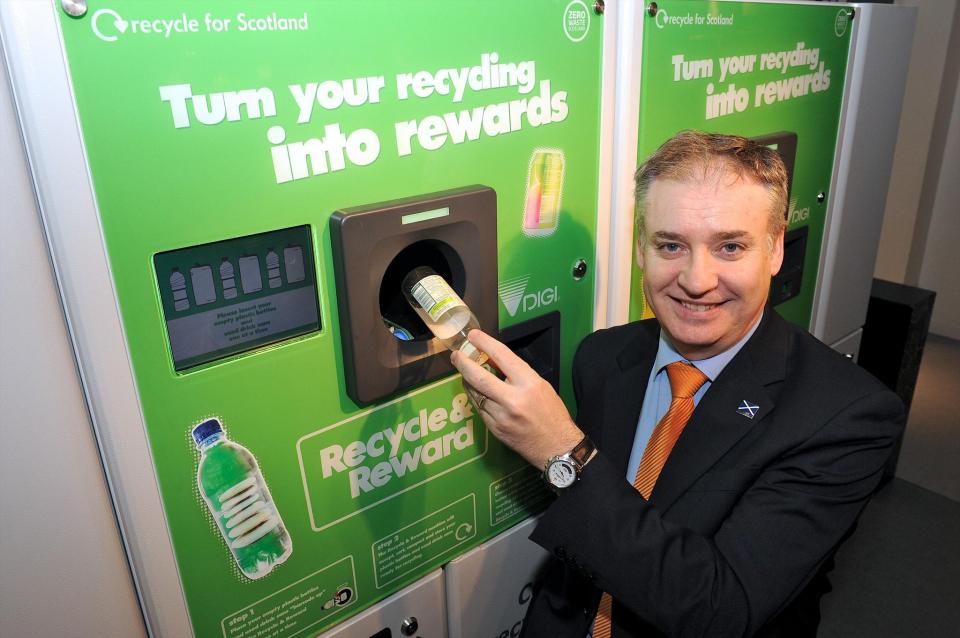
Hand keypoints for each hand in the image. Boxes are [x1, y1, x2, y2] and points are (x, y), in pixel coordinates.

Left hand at [450, 330, 582, 468]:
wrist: (556, 447)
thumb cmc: (552, 414)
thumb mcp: (540, 386)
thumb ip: (517, 373)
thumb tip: (493, 360)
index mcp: (529, 384)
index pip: (502, 357)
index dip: (485, 343)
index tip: (473, 336)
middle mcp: (513, 399)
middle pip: (479, 377)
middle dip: (463, 363)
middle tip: (456, 355)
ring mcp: (501, 416)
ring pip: (475, 393)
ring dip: (468, 381)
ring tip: (466, 372)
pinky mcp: (494, 429)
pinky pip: (479, 408)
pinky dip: (476, 397)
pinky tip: (477, 392)